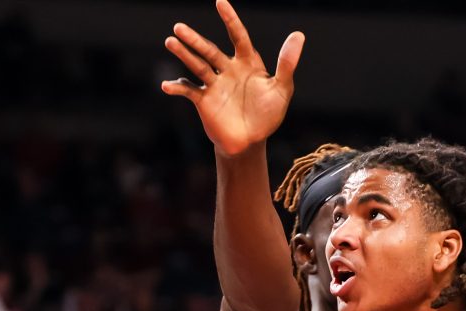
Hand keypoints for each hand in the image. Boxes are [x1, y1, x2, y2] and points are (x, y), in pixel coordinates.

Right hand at [161, 0, 303, 156]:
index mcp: (247, 63)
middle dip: (194, 39)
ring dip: (184, 54)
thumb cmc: (268, 114)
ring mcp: (214, 84)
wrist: (251, 141)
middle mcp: (228, 69)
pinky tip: (167, 86)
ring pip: (197, 65)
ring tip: (170, 41)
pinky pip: (188, 90)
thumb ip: (287, 63)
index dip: (230, 20)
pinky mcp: (204, 100)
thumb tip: (298, 34)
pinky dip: (177, 88)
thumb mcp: (282, 89)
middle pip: (210, 50)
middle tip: (179, 27)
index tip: (220, 2)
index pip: (238, 36)